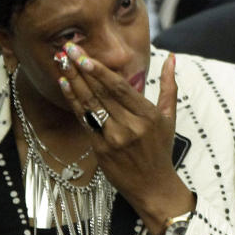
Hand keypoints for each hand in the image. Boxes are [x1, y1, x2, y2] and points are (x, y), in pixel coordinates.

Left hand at [57, 45, 193, 232]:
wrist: (152, 185)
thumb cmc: (161, 148)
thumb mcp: (169, 117)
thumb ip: (169, 85)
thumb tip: (172, 58)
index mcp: (148, 116)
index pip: (120, 89)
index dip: (100, 71)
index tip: (85, 56)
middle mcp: (130, 127)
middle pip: (101, 93)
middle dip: (82, 69)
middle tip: (67, 49)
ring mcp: (113, 139)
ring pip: (89, 105)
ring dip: (73, 82)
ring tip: (62, 62)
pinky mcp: (100, 149)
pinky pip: (84, 120)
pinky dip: (73, 101)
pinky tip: (65, 85)